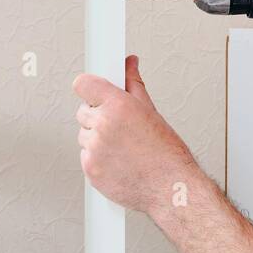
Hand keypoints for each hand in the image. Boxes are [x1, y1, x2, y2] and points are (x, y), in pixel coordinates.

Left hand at [74, 56, 197, 213]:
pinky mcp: (90, 170)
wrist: (170, 188)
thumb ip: (133, 83)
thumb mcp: (151, 111)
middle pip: (82, 112)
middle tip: (120, 126)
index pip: (84, 84)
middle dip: (98, 116)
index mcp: (119, 106)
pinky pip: (85, 157)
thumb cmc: (167, 154)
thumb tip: (129, 64)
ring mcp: (94, 149)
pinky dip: (97, 160)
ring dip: (97, 139)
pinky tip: (118, 161)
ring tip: (123, 147)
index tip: (94, 91)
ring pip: (83, 136)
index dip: (89, 87)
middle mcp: (103, 125)